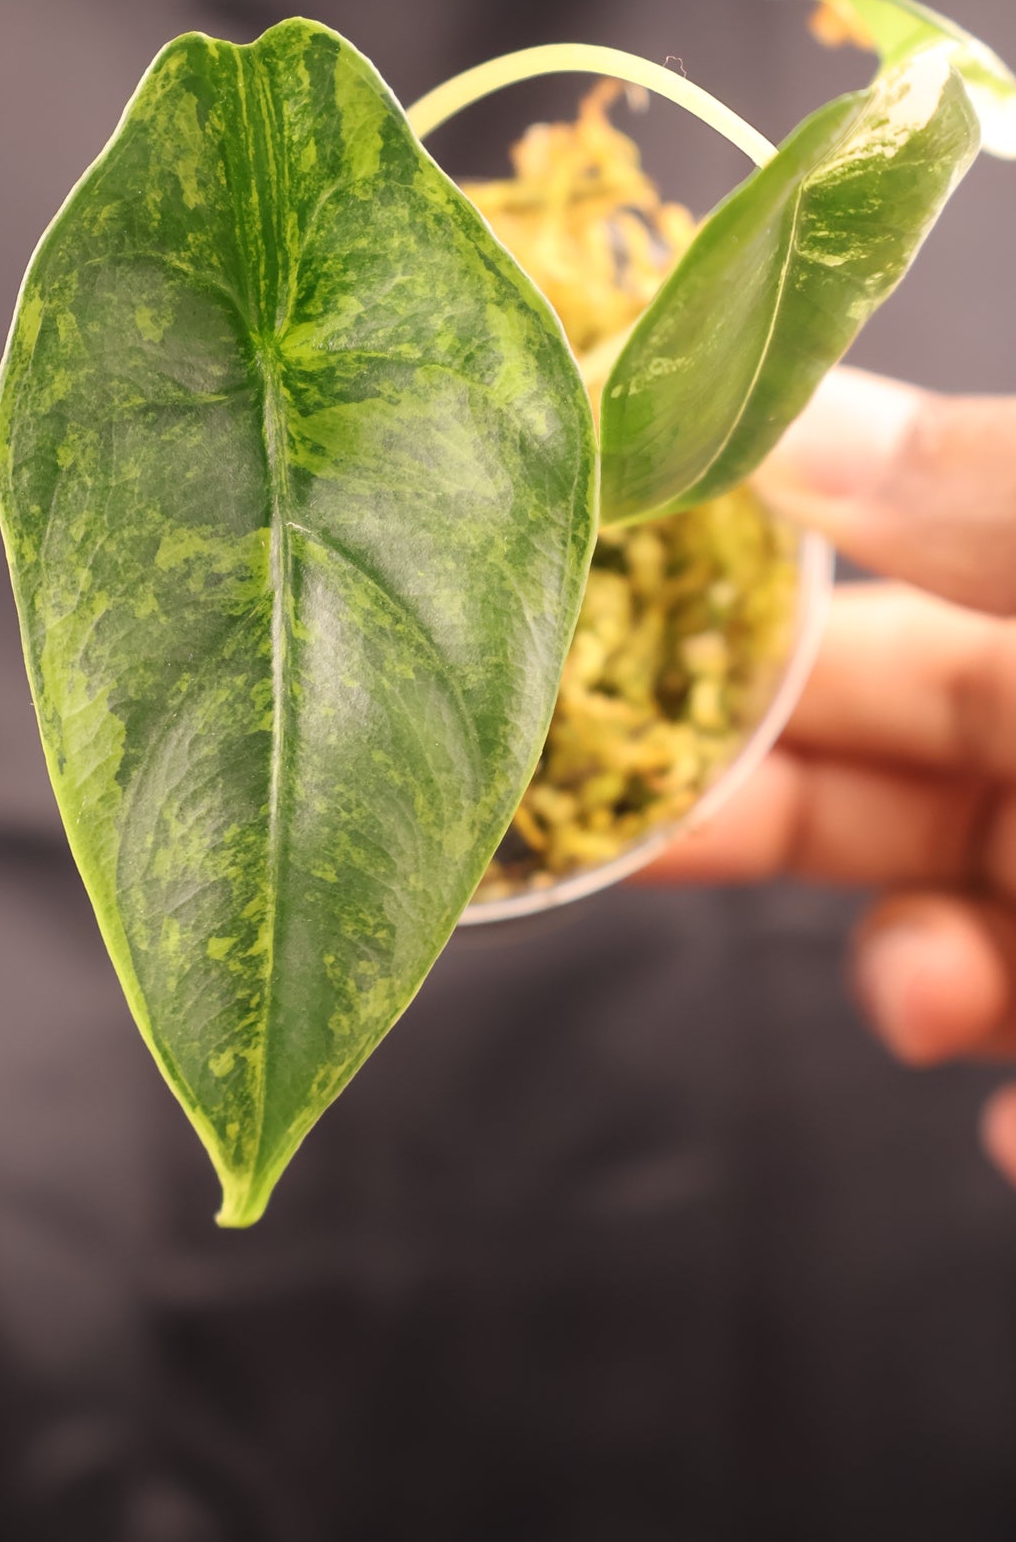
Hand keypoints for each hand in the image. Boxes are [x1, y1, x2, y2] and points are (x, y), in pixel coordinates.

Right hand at [645, 366, 1015, 1183]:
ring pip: (946, 932)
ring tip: (928, 999)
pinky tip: (1014, 1127)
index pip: (857, 608)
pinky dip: (1003, 1103)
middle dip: (746, 817)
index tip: (569, 658)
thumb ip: (978, 498)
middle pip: (868, 776)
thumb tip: (783, 414)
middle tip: (616, 840)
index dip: (714, 630)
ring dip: (904, 977)